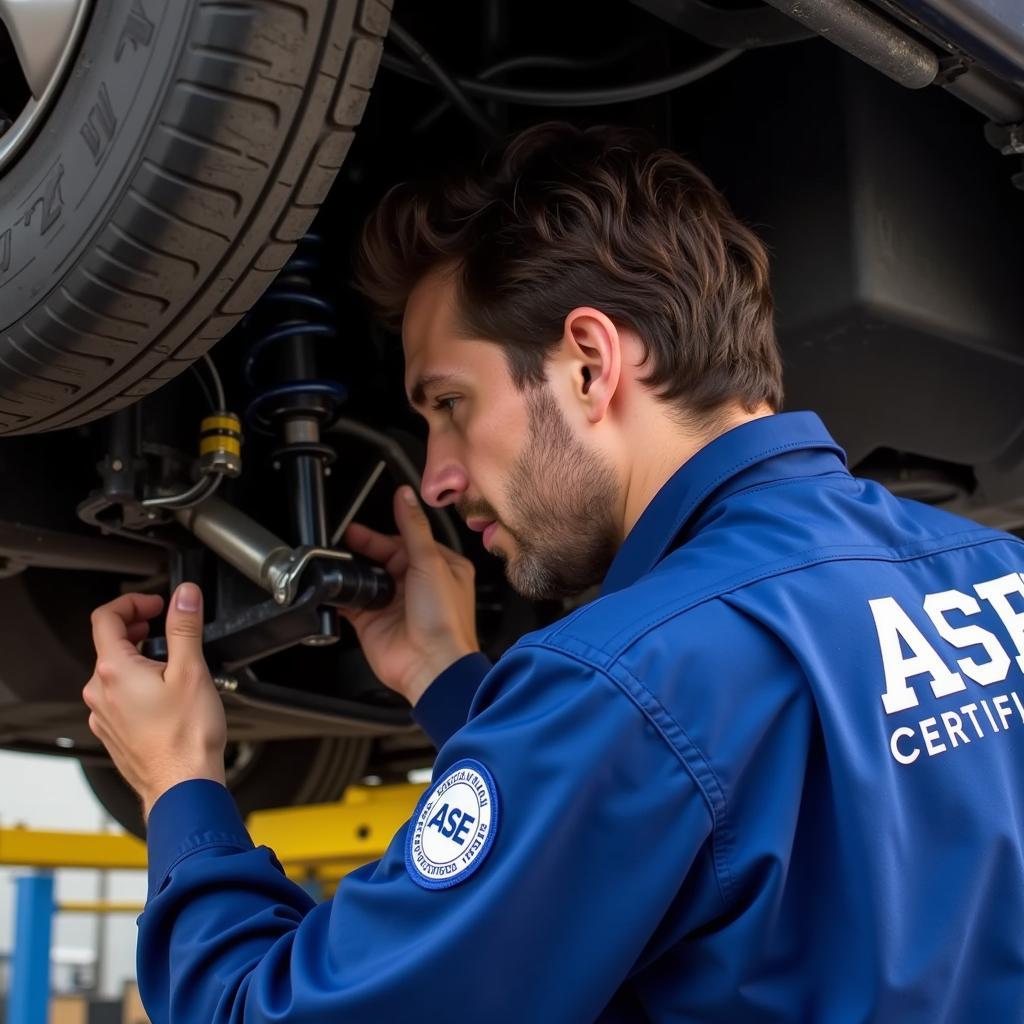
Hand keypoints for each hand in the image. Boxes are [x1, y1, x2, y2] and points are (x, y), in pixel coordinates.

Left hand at [83, 583, 226, 821]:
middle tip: (164, 625)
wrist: (182, 785)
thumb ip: (184, 626)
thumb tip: (184, 596)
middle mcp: (100, 692)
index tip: (155, 605)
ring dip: (138, 657)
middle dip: (137, 628)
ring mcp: (103, 715)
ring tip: (170, 662)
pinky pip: (118, 697)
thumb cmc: (186, 737)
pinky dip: (136, 684)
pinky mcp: (112, 732)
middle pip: (109, 644)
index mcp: (114, 670)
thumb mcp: (192, 670)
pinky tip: (164, 694)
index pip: (106, 618)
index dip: (132, 603)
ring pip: (114, 672)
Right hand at [338, 486, 479, 704]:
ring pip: (367, 578)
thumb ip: (413, 527)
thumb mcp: (430, 561)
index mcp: (440, 567)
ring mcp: (394, 604)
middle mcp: (418, 585)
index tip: (359, 528)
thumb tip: (405, 496)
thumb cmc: (445, 620)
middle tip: (341, 542)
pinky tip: (331, 585)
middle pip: (383, 558)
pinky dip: (340, 595)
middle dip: (362, 550)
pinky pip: (352, 603)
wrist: (432, 666)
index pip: (405, 541)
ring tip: (333, 560)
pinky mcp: (373, 623)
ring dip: (351, 571)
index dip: (381, 534)